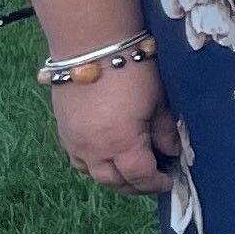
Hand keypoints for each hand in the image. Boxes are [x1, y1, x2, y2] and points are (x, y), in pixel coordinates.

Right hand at [53, 67, 182, 195]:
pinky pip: (77, 159)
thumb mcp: (158, 102)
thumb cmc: (132, 71)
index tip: (169, 180)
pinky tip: (107, 155)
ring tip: (130, 170)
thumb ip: (165, 131)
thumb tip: (172, 151)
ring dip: (113, 178)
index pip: (139, 177)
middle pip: (113, 182)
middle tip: (151, 180)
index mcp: (120, 145)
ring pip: (92, 174)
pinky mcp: (62, 131)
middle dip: (134, 186)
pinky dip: (94, 164)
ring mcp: (73, 142)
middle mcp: (93, 150)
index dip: (156, 182)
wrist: (90, 47)